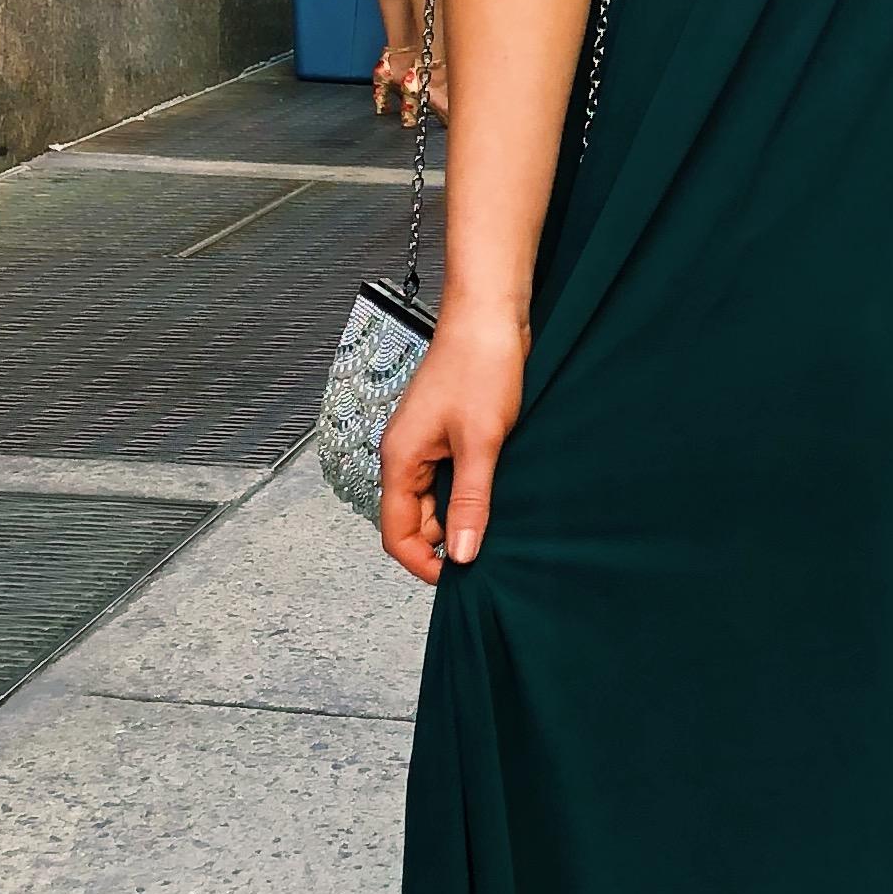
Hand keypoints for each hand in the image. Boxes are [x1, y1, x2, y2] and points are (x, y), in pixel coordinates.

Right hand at [374, 297, 526, 584]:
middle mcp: (404, 454)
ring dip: (459, 516)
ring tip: (496, 524)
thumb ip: (469, 502)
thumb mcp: (481, 442)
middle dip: (443, 542)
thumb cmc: (481, 366)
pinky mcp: (446, 431)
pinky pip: (448, 477)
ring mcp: (424, 442)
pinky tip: (496, 494)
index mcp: (400, 459)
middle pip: (413, 520)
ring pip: (433, 499)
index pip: (396, 533)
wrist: (490, 314)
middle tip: (487, 554)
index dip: (423, 563)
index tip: (459, 578)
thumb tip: (460, 555)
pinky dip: (467, 492)